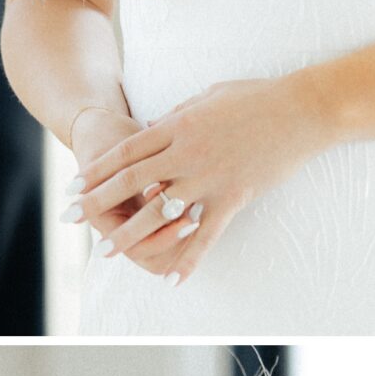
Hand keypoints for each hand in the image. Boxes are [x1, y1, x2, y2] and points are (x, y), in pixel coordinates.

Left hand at [73, 76, 328, 283]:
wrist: (303, 108)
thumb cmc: (257, 96)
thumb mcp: (208, 97)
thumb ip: (179, 115)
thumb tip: (156, 125)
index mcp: (178, 126)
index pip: (126, 152)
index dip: (97, 170)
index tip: (74, 185)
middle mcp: (187, 153)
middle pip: (130, 181)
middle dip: (97, 201)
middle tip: (71, 218)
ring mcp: (210, 178)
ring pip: (159, 212)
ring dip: (129, 233)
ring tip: (105, 250)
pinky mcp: (234, 197)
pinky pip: (206, 235)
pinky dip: (188, 259)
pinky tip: (171, 279)